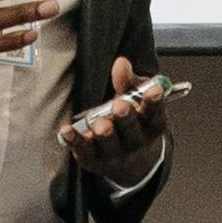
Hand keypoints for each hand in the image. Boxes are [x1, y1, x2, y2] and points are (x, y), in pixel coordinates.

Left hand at [62, 54, 171, 182]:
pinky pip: (84, 150)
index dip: (154, 101)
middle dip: (126, 117)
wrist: (127, 158)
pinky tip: (67, 130)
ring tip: (100, 124)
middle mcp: (136, 141)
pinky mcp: (94, 159)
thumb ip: (128, 81)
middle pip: (131, 129)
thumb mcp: (134, 98)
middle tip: (120, 106)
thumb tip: (121, 63)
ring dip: (105, 133)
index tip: (154, 89)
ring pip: (110, 143)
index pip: (154, 112)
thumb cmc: (130, 120)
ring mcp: (116, 153)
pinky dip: (74, 140)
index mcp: (151, 124)